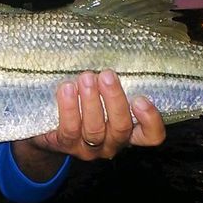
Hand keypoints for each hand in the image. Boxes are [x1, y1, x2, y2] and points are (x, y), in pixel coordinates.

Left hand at [31, 69, 165, 159]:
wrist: (50, 125)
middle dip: (114, 99)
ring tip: (86, 78)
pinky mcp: (66, 145)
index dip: (150, 120)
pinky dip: (69, 108)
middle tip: (107, 75)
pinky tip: (66, 88)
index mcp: (129, 131)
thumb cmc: (85, 102)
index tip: (140, 98)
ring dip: (91, 101)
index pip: (152, 136)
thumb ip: (114, 84)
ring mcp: (89, 148)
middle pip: (121, 128)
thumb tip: (118, 54)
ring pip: (95, 130)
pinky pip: (69, 130)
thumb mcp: (105, 94)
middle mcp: (112, 143)